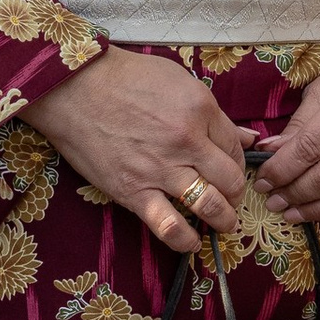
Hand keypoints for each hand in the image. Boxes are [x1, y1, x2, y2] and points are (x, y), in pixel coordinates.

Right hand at [33, 46, 250, 256]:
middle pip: (229, 179)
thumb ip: (213, 112)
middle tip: (232, 199)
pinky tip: (193, 242)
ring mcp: (161, 169)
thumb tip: (245, 136)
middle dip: (236, 194)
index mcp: (200, 110)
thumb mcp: (178, 80)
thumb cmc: (123, 77)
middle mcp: (186, 141)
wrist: (73, 88)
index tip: (233, 170)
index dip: (239, 163)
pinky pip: (169, 225)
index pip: (235, 147)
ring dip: (223, 219)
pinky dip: (186, 240)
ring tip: (224, 223)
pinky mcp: (133, 191)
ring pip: (209, 205)